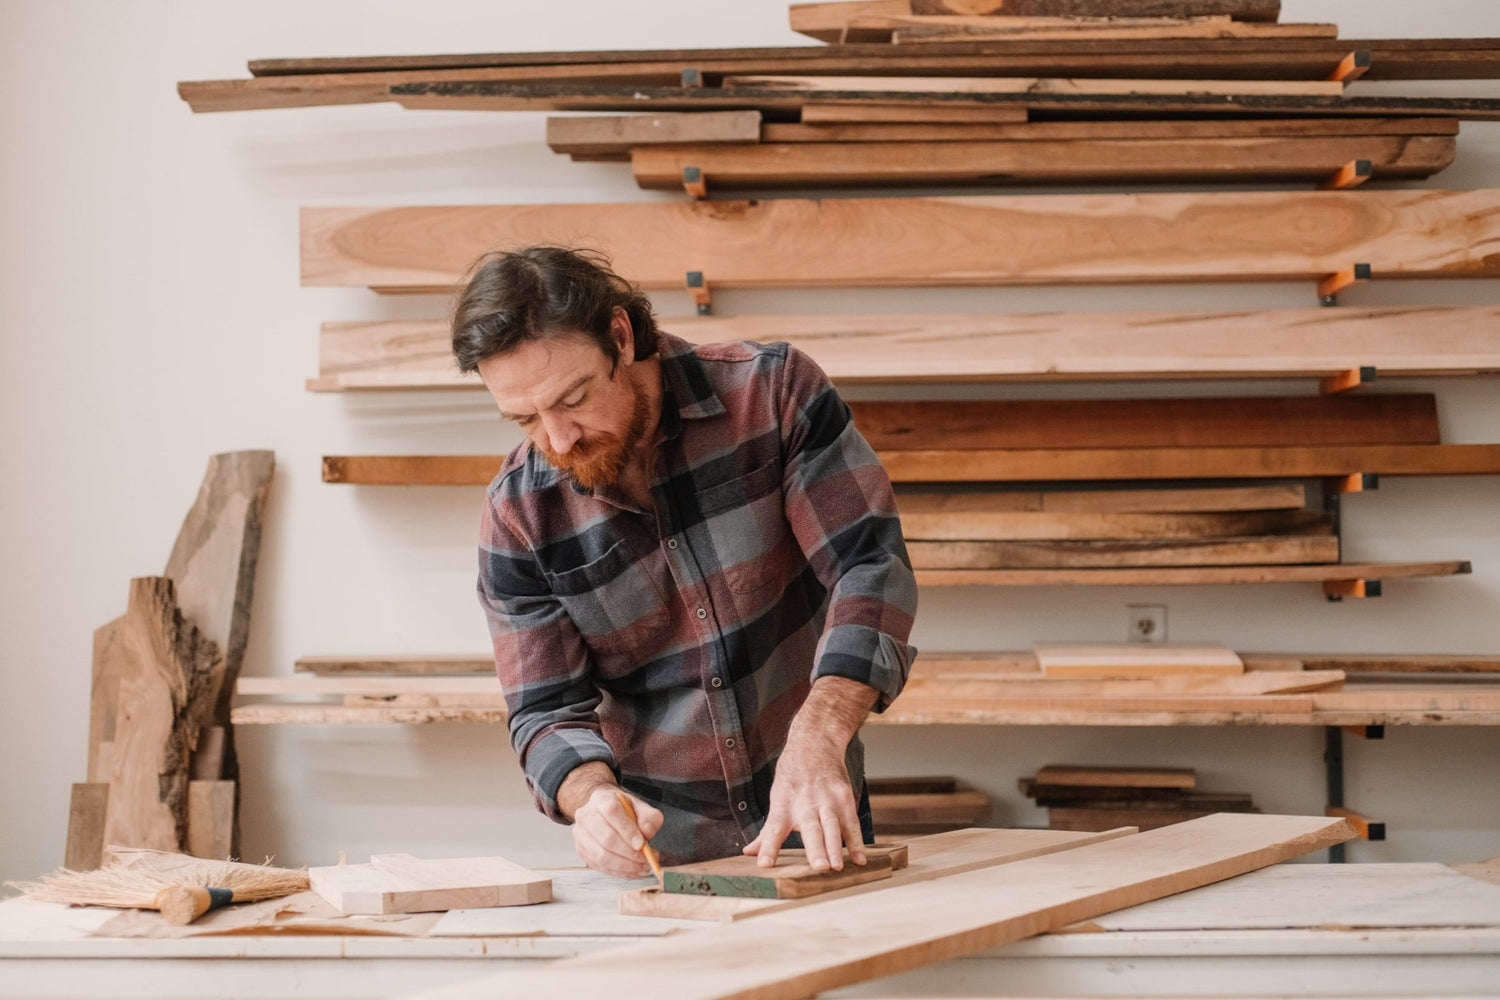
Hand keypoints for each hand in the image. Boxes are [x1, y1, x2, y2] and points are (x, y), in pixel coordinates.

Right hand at [572, 785, 663, 877]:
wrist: (604, 813)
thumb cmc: (622, 810)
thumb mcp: (640, 807)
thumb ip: (649, 818)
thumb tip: (647, 833)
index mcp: (601, 799)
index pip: (612, 813)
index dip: (627, 830)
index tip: (642, 844)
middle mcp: (586, 816)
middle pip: (606, 838)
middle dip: (629, 853)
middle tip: (646, 859)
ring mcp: (581, 835)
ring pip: (602, 856)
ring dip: (625, 866)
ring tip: (642, 867)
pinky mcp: (581, 851)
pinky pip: (600, 866)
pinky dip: (619, 872)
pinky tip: (633, 870)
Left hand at [743, 732, 866, 872]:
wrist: (816, 743)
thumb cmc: (793, 777)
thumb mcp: (777, 798)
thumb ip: (767, 831)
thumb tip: (748, 853)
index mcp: (784, 804)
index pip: (774, 828)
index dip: (769, 847)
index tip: (765, 864)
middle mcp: (805, 803)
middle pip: (811, 828)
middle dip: (815, 848)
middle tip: (819, 867)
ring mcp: (827, 800)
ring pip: (832, 826)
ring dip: (836, 847)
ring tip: (837, 867)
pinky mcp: (844, 797)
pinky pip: (852, 824)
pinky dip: (857, 842)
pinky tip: (860, 860)